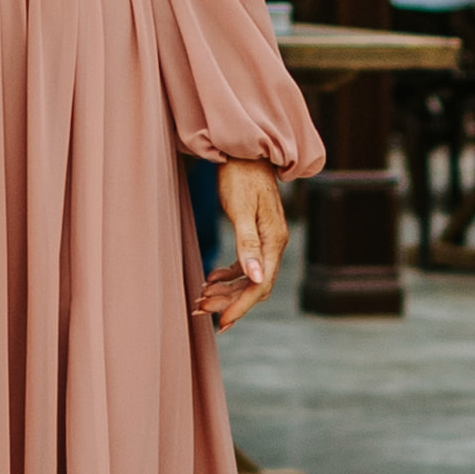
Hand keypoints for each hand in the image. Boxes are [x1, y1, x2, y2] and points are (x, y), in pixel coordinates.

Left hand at [199, 160, 292, 331]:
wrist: (246, 150)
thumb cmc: (241, 176)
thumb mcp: (242, 210)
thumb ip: (248, 244)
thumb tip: (256, 279)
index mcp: (274, 242)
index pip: (259, 286)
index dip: (240, 307)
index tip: (220, 323)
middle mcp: (274, 244)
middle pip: (254, 286)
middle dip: (228, 301)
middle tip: (200, 309)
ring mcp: (266, 239)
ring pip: (248, 277)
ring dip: (226, 290)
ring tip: (202, 298)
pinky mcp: (256, 232)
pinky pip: (245, 264)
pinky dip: (228, 275)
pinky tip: (211, 277)